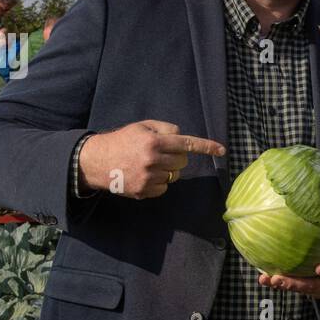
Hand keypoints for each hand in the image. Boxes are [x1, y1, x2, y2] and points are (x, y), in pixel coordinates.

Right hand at [78, 119, 224, 198]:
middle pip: (182, 162)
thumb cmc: (122, 141)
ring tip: (149, 164)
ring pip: (174, 175)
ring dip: (167, 170)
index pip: (186, 143)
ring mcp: (148, 177)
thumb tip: (182, 138)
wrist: (96, 162)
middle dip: (176, 157)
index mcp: (153, 142)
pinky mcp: (144, 191)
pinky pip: (165, 187)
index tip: (222, 150)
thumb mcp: (141, 127)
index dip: (206, 147)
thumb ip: (164, 129)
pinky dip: (159, 182)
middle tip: (161, 153)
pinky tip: (144, 175)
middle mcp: (152, 160)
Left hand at [259, 238, 319, 299]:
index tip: (319, 268)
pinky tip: (264, 277)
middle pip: (312, 285)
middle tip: (278, 278)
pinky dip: (279, 284)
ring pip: (299, 288)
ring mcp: (318, 287)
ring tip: (265, 279)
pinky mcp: (309, 289)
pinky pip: (293, 287)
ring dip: (282, 285)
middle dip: (295, 283)